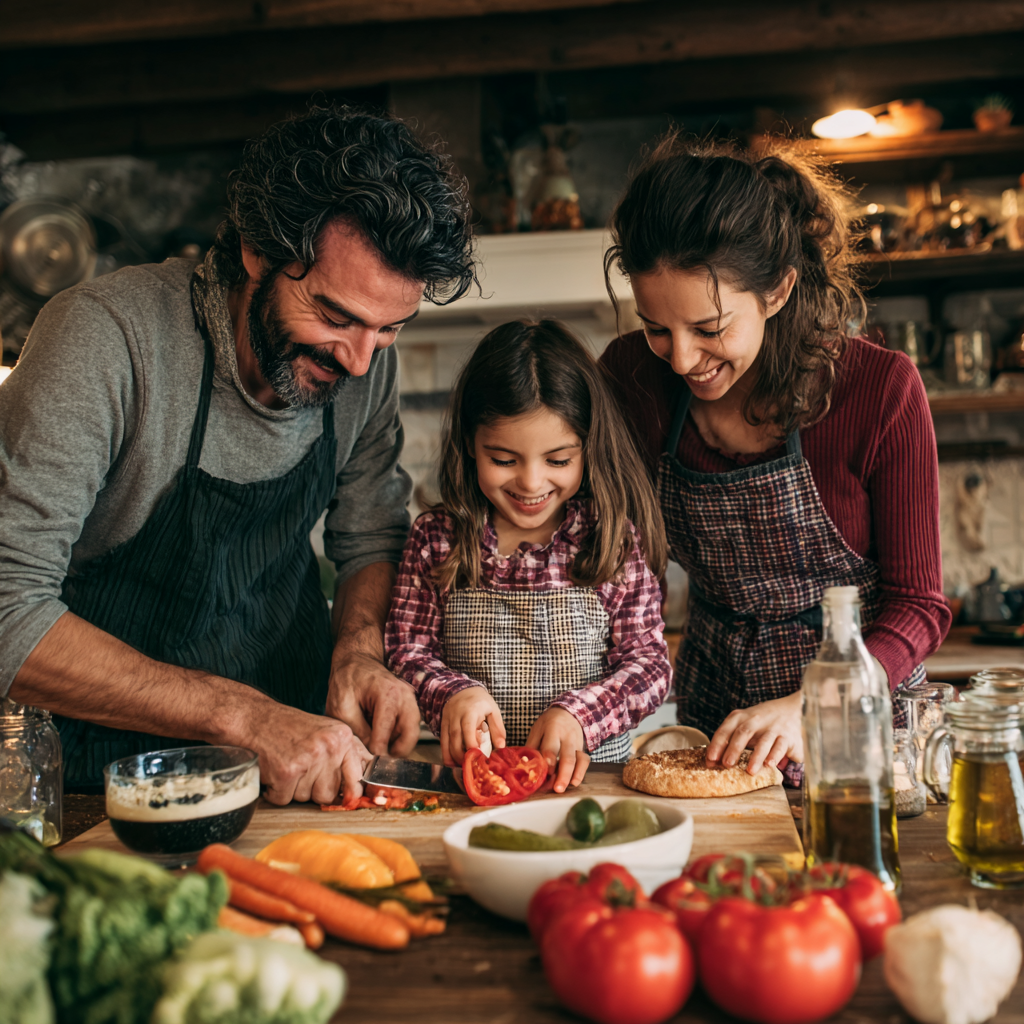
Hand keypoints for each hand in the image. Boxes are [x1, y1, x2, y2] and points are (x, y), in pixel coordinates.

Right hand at [239, 701, 371, 805]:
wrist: (256, 719)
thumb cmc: (290, 728)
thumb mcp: (327, 732)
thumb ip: (349, 753)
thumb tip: (367, 778)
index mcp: (342, 738)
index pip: (357, 777)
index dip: (351, 793)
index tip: (348, 800)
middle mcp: (329, 747)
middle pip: (329, 795)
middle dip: (313, 789)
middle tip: (301, 770)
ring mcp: (308, 759)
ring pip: (305, 799)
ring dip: (293, 789)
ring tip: (287, 765)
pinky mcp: (287, 771)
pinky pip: (284, 799)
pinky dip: (275, 791)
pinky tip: (274, 771)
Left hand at [326, 652, 420, 756]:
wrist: (356, 661)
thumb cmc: (346, 680)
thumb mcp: (341, 708)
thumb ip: (357, 732)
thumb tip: (371, 754)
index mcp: (389, 694)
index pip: (387, 732)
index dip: (377, 753)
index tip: (369, 766)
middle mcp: (406, 697)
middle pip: (411, 735)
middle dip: (395, 752)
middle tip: (378, 761)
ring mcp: (410, 701)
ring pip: (411, 734)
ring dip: (397, 745)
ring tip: (377, 748)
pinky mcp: (409, 706)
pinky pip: (408, 729)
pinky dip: (396, 738)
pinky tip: (380, 737)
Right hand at [440, 687, 506, 766]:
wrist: (461, 689)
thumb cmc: (480, 701)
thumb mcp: (493, 710)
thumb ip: (498, 728)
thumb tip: (501, 746)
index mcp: (470, 711)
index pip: (468, 729)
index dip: (471, 745)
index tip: (478, 757)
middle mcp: (456, 715)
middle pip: (456, 738)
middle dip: (462, 755)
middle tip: (471, 766)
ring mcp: (448, 720)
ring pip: (447, 741)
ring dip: (453, 756)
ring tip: (462, 766)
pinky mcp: (443, 725)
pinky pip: (442, 741)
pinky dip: (446, 753)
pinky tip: (452, 762)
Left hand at [526, 707, 589, 792]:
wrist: (568, 713)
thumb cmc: (548, 724)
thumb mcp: (537, 730)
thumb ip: (532, 747)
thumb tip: (523, 766)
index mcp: (553, 729)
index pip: (551, 747)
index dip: (549, 760)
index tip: (546, 773)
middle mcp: (567, 737)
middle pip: (567, 757)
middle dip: (563, 774)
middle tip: (558, 789)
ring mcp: (577, 743)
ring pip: (578, 760)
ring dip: (573, 776)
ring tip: (566, 788)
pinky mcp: (582, 748)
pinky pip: (585, 761)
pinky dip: (581, 773)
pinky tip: (574, 783)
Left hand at [705, 691, 803, 774]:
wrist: (790, 708)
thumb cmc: (759, 722)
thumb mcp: (743, 724)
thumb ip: (730, 740)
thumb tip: (713, 762)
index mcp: (740, 718)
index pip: (726, 730)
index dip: (717, 744)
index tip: (711, 759)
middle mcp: (755, 720)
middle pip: (743, 733)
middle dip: (734, 749)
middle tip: (727, 765)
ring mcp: (772, 727)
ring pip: (764, 741)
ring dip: (756, 756)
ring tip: (750, 771)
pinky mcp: (787, 736)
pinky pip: (781, 746)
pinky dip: (775, 755)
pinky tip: (770, 765)